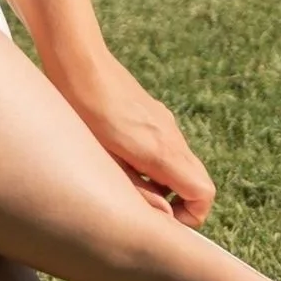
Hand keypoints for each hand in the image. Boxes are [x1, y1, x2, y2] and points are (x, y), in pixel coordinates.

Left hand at [64, 52, 215, 227]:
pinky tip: (120, 155)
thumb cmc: (81, 112)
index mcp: (161, 152)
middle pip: (198, 180)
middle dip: (180, 201)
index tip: (162, 218)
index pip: (204, 193)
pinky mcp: (154, 112)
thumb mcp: (103, 160)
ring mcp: (164, 121)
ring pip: (182, 162)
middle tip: (144, 203)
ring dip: (166, 180)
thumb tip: (165, 214)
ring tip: (125, 178)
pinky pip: (168, 145)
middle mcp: (170, 135)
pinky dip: (158, 161)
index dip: (191, 215)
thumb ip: (136, 190)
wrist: (77, 62)